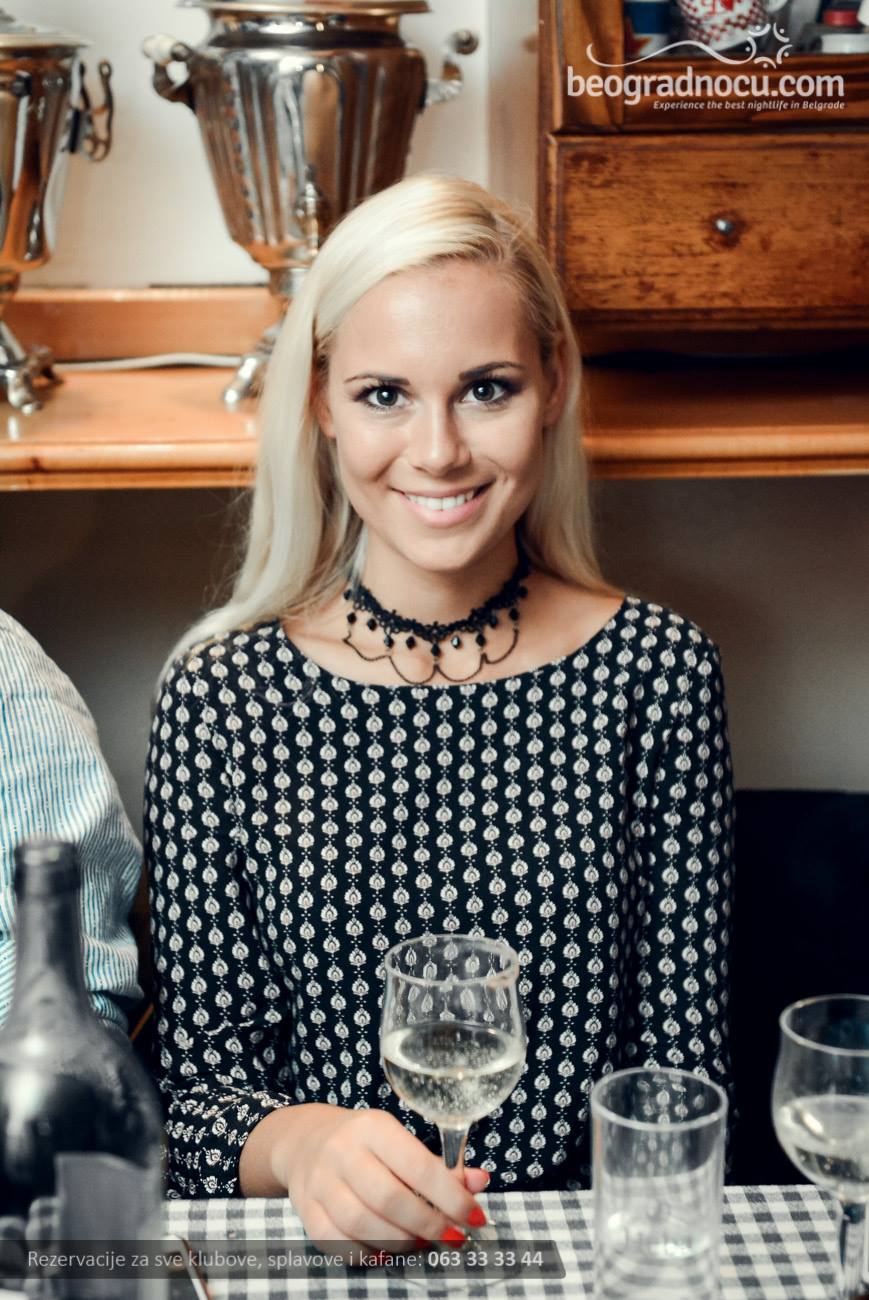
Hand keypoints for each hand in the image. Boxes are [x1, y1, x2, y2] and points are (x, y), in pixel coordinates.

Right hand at [271, 1104, 489, 1257]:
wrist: (306, 1142)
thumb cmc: (365, 1144)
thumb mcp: (400, 1141)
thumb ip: (439, 1166)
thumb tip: (480, 1182)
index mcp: (373, 1127)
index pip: (417, 1165)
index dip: (450, 1197)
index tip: (475, 1217)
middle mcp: (342, 1152)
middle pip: (389, 1199)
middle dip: (428, 1224)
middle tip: (451, 1237)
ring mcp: (320, 1182)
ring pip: (362, 1224)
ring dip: (401, 1242)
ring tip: (422, 1242)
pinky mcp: (306, 1210)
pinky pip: (338, 1243)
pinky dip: (368, 1253)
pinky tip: (388, 1248)